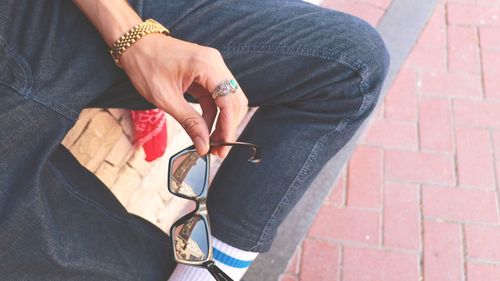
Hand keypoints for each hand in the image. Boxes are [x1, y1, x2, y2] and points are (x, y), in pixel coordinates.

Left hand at [119, 34, 248, 157]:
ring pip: (229, 100)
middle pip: (235, 101)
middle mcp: (215, 64)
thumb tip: (204, 146)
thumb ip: (189, 122)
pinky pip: (217, 98)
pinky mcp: (207, 74)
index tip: (223, 148)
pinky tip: (205, 130)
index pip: (230, 101)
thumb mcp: (166, 98)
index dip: (229, 127)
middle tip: (218, 150)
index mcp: (207, 66)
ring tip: (211, 143)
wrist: (135, 45)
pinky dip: (213, 115)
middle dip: (228, 127)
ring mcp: (212, 68)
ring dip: (222, 122)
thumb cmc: (146, 66)